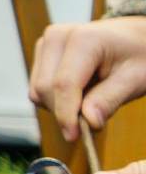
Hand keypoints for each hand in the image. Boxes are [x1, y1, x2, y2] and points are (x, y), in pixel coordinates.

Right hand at [30, 15, 145, 145]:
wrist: (136, 36)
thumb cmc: (141, 54)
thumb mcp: (136, 80)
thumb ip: (109, 100)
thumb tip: (87, 122)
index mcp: (83, 39)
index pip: (63, 84)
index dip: (66, 115)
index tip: (75, 137)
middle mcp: (57, 37)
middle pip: (44, 89)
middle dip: (65, 112)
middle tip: (93, 121)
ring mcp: (46, 43)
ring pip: (37, 90)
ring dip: (60, 106)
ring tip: (91, 99)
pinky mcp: (43, 53)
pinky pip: (38, 86)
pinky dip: (56, 99)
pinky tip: (80, 92)